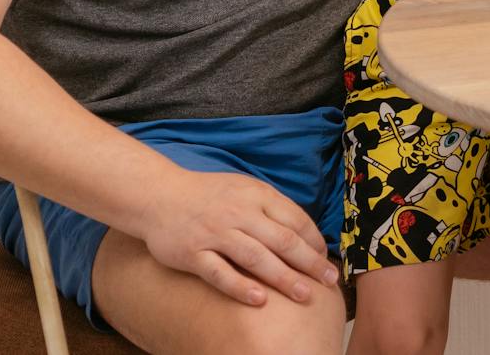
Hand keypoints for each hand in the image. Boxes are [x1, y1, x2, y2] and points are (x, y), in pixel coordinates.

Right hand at [138, 168, 336, 306]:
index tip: (326, 260)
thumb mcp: (245, 189)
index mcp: (257, 195)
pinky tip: (261, 300)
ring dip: (284, 277)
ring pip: (256, 257)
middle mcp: (239, 213)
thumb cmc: (209, 195)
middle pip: (282, 240)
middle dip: (310, 262)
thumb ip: (271, 207)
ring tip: (304, 294)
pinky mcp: (192, 253)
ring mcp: (215, 233)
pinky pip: (220, 273)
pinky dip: (241, 286)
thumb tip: (305, 233)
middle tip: (329, 281)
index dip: (315, 242)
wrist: (159, 195)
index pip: (295, 219)